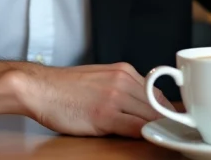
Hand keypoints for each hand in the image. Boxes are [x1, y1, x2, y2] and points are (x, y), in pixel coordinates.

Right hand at [18, 62, 175, 138]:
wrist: (40, 88)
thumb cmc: (64, 87)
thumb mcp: (100, 78)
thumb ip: (122, 88)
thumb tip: (141, 105)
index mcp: (123, 71)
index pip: (156, 92)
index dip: (165, 110)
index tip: (171, 120)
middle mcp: (122, 81)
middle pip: (157, 104)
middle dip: (165, 120)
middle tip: (170, 133)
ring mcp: (115, 97)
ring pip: (150, 116)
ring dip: (157, 128)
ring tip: (162, 138)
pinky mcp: (105, 115)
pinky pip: (135, 127)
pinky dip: (145, 134)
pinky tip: (147, 139)